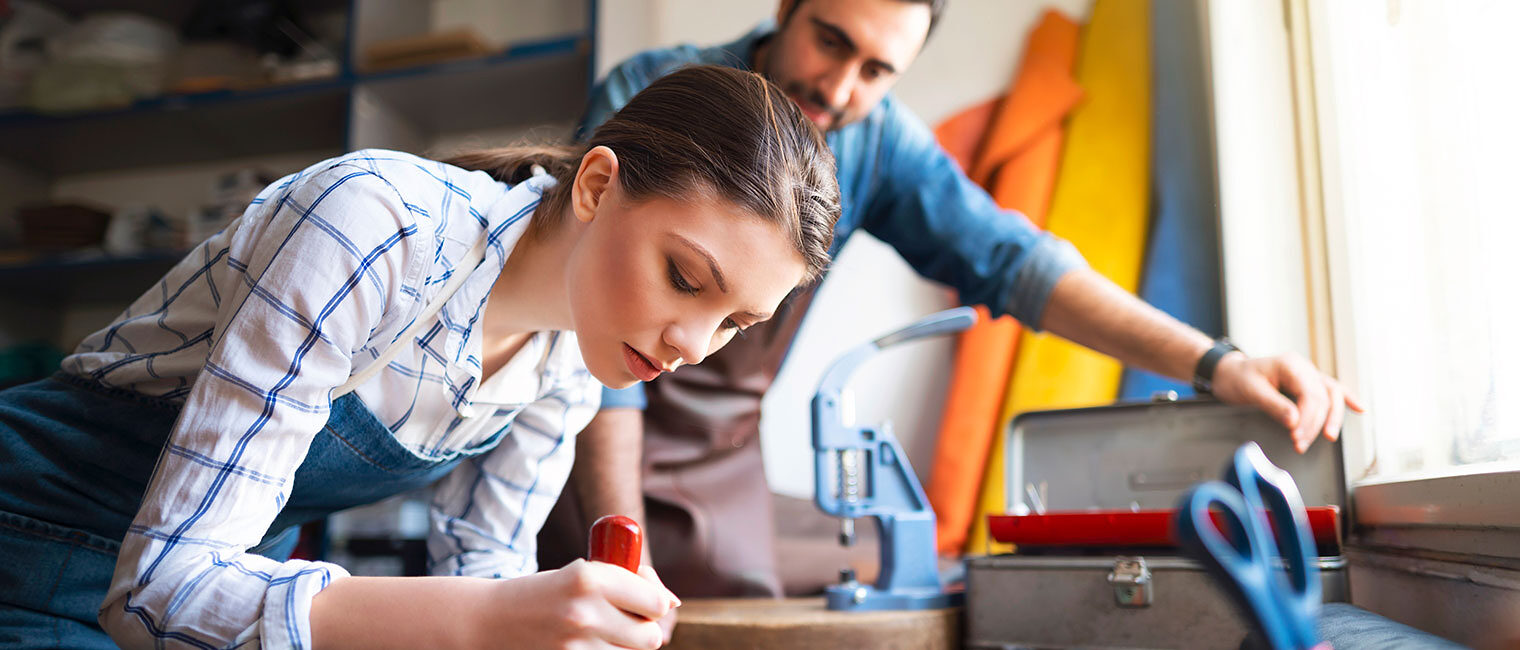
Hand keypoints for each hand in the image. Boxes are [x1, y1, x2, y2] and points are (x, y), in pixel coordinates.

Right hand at [483, 559, 679, 648]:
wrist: (489, 619)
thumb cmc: (544, 592)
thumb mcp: (582, 573)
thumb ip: (626, 583)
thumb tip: (672, 603)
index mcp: (589, 577)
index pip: (655, 602)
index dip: (656, 601)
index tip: (643, 599)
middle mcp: (584, 611)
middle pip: (650, 636)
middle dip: (645, 628)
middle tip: (628, 620)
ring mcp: (574, 645)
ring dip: (624, 645)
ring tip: (603, 631)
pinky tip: (591, 643)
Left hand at [1209, 352, 1365, 452]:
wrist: (1230, 372)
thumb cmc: (1238, 379)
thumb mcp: (1251, 392)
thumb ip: (1274, 406)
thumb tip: (1295, 422)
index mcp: (1291, 365)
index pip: (1310, 395)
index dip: (1307, 419)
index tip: (1296, 437)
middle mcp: (1304, 367)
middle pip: (1323, 397)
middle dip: (1315, 424)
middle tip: (1300, 444)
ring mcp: (1308, 374)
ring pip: (1332, 395)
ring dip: (1332, 418)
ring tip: (1328, 438)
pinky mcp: (1307, 383)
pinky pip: (1331, 389)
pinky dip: (1346, 399)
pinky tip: (1359, 409)